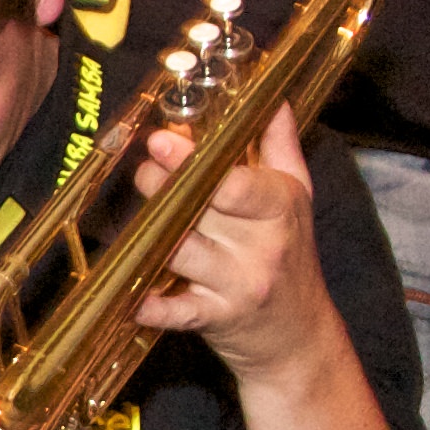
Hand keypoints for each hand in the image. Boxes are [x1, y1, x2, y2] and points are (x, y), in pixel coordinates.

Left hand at [126, 104, 333, 375]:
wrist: (298, 333)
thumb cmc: (290, 254)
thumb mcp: (296, 195)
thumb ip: (278, 144)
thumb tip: (271, 96)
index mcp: (280, 207)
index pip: (238, 183)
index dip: (194, 162)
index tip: (161, 139)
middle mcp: (261, 246)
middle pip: (199, 210)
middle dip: (162, 186)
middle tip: (144, 169)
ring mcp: (237, 284)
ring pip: (180, 252)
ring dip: (150, 233)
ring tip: (138, 215)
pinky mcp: (214, 319)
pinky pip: (174, 311)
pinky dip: (150, 305)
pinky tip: (131, 295)